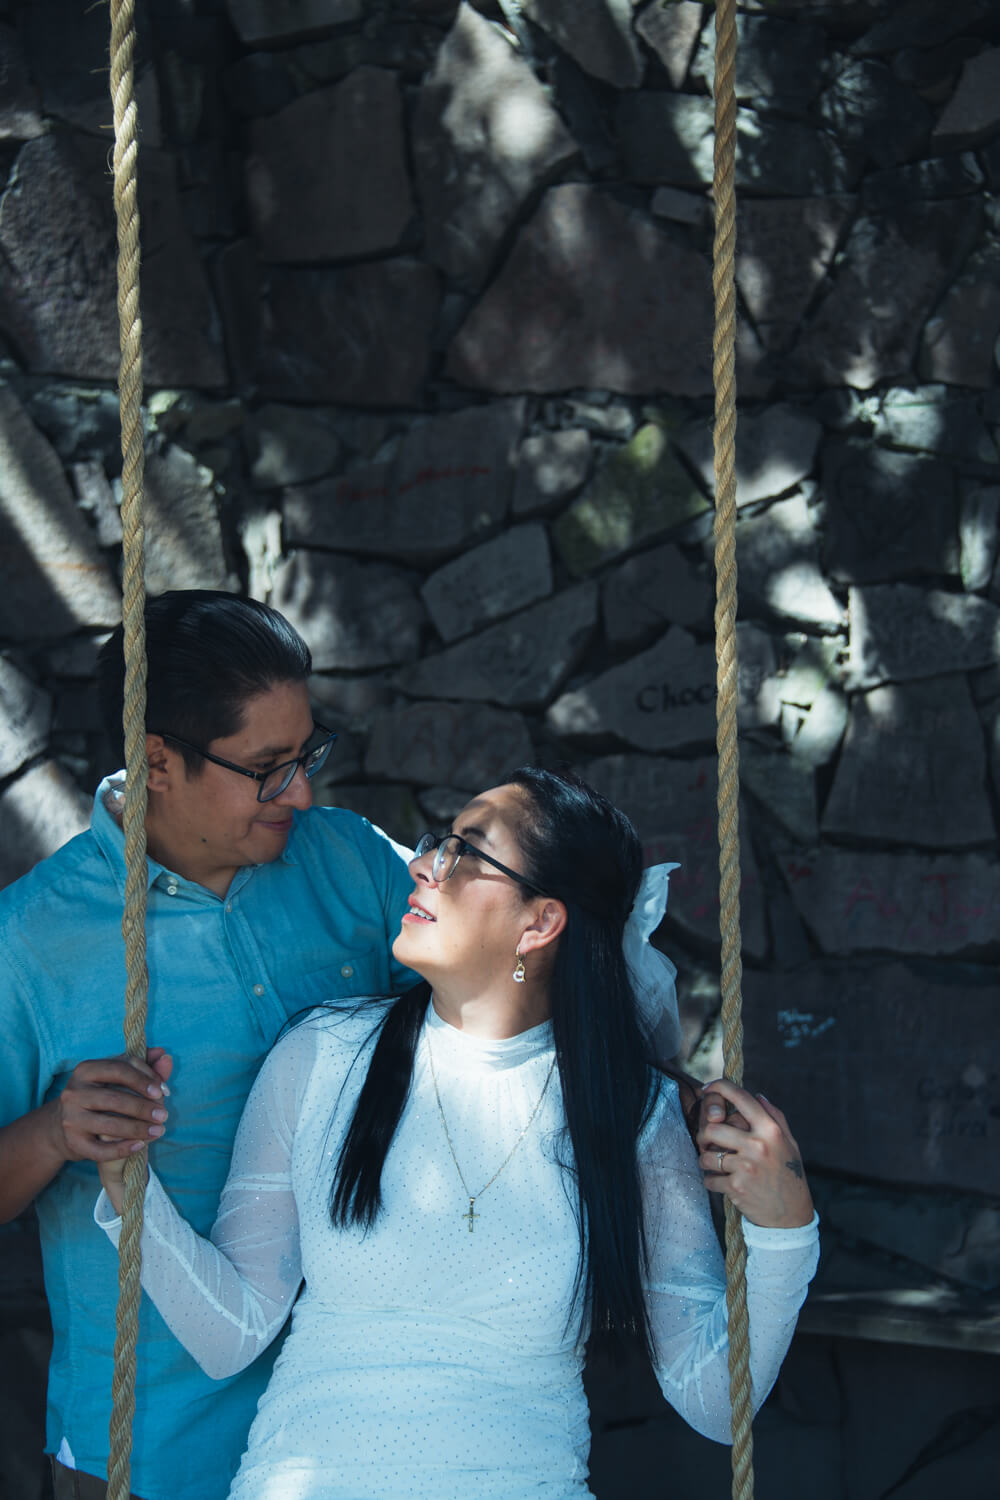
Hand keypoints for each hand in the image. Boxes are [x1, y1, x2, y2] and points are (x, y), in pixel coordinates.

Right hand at [47, 1048, 172, 1165]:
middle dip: (143, 1107)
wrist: (64, 1123)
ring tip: (159, 1130)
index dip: (145, 1079)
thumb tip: (164, 1054)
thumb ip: (143, 1065)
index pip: (120, 1069)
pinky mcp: (73, 1142)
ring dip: (138, 1128)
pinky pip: (100, 1150)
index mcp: (86, 1070)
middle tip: (164, 1115)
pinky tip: (140, 1145)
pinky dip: (122, 1149)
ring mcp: (70, 1118)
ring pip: (109, 1125)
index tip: (163, 1091)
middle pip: (114, 1099)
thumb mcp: (117, 1076)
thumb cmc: (99, 1094)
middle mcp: (74, 1092)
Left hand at [696, 1078, 812, 1228]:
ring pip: (707, 1155)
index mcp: (771, 1131)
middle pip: (712, 1128)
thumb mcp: (789, 1143)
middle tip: (707, 1142)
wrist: (791, 1216)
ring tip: (714, 1164)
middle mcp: (757, 1145)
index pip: (742, 1098)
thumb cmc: (790, 1175)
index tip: (708, 1087)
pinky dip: (711, 1181)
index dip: (720, 1087)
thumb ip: (775, 1117)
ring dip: (705, 1160)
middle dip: (704, 1135)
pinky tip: (721, 1183)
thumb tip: (757, 1095)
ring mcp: (746, 1167)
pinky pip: (709, 1179)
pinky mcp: (736, 1188)